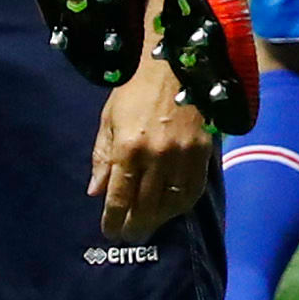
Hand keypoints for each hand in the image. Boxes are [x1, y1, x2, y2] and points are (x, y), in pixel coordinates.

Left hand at [90, 49, 214, 241]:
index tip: (110, 232)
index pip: (120, 198)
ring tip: (149, 225)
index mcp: (128, 148)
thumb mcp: (109, 119)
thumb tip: (95, 191)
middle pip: (146, 206)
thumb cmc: (134, 89)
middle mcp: (157, 157)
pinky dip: (182, 205)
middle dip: (135, 226)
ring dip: (158, 220)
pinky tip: (172, 210)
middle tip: (129, 236)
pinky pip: (193, 190)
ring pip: (171, 203)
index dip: (113, 221)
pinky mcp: (203, 152)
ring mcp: (183, 156)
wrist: (173, 63)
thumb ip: (103, 157)